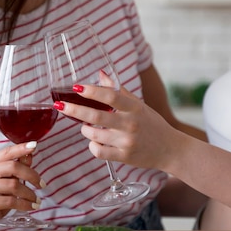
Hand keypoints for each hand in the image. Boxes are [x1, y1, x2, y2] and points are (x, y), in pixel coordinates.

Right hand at [0, 142, 43, 230]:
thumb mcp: (6, 180)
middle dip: (31, 175)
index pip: (7, 152)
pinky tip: (31, 207)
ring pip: (13, 185)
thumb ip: (17, 167)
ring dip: (30, 194)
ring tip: (36, 200)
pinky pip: (11, 201)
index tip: (34, 146)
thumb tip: (29, 155)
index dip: (21, 148)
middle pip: (13, 167)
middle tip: (42, 184)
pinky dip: (25, 204)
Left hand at [55, 85, 178, 170]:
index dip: (92, 90)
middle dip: (75, 109)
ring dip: (85, 129)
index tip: (77, 87)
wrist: (170, 149)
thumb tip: (100, 74)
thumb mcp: (138, 105)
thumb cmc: (151, 124)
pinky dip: (92, 145)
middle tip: (60, 105)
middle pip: (97, 116)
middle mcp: (131, 124)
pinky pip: (98, 151)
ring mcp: (127, 142)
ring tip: (87, 126)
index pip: (111, 96)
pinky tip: (95, 141)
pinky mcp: (124, 157)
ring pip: (94, 135)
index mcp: (135, 108)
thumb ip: (119, 91)